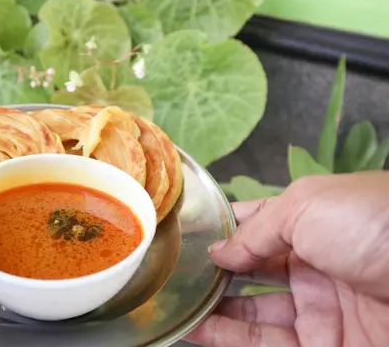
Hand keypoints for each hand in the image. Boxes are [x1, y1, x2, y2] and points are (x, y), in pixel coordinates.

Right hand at [184, 172, 388, 346]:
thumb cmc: (371, 225)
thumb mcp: (306, 207)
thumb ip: (256, 230)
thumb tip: (218, 253)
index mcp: (311, 223)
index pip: (255, 226)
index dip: (220, 231)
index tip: (182, 238)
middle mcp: (310, 265)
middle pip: (249, 271)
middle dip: (212, 273)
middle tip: (171, 275)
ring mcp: (317, 309)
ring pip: (252, 311)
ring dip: (213, 308)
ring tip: (172, 304)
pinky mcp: (323, 346)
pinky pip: (266, 343)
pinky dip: (226, 337)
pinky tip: (194, 329)